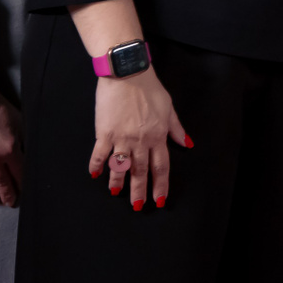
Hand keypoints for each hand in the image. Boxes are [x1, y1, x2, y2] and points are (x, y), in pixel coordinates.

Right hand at [0, 58, 23, 206]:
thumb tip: (27, 157)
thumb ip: (23, 144)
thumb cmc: (0, 112)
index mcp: (11, 151)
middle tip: (11, 203)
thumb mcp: (21, 126)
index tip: (25, 193)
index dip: (23, 186)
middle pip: (2, 184)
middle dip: (8, 196)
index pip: (20, 175)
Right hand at [91, 71, 189, 210]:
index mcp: (158, 136)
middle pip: (140, 171)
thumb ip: (176, 128)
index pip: (161, 166)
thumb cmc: (150, 89)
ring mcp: (122, 138)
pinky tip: (94, 175)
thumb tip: (187, 144)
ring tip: (116, 194)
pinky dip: (96, 166)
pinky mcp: (105, 133)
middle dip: (139, 191)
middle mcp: (141, 141)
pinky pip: (99, 155)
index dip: (160, 185)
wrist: (128, 75)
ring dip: (118, 183)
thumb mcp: (169, 108)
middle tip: (138, 207)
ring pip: (120, 167)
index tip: (159, 200)